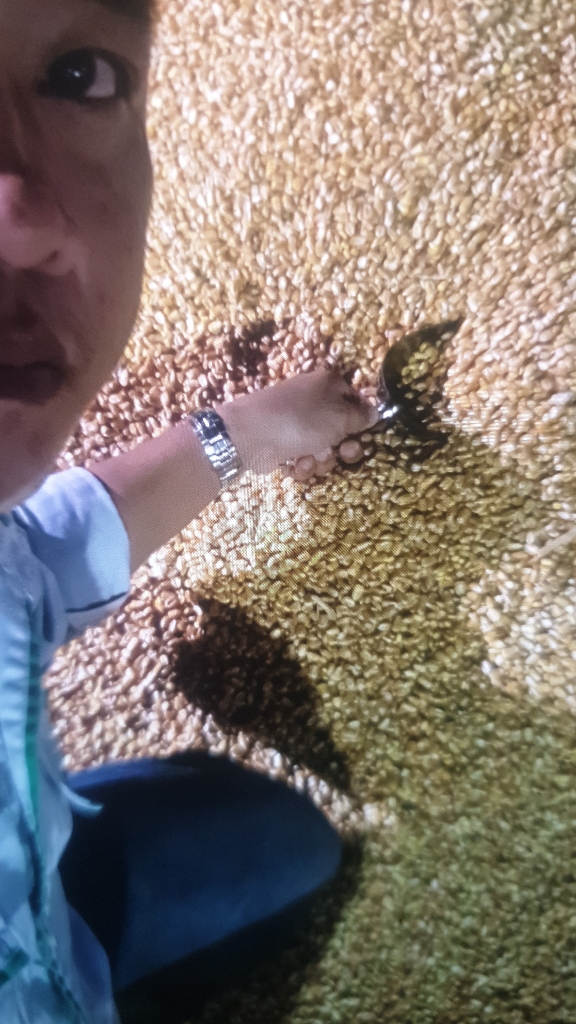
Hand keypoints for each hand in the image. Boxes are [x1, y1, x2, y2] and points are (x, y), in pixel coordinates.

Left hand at [216, 364, 379, 480]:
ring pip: (322, 449)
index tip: (362, 437)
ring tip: (306, 458)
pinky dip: (299, 464)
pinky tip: (291, 463)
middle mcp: (313, 401)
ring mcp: (296, 423)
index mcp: (329, 385)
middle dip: (340, 448)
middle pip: (341, 431)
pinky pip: (302, 457)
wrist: (249, 436)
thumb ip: (361, 416)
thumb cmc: (300, 420)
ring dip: (319, 460)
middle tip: (337, 453)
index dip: (361, 423)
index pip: (357, 402)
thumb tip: (375, 412)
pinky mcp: (283, 443)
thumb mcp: (339, 416)